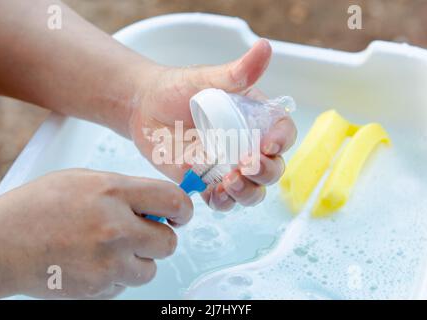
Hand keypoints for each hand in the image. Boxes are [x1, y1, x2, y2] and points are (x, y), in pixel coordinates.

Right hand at [0, 169, 192, 298]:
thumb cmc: (38, 207)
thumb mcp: (85, 180)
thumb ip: (126, 191)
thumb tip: (157, 204)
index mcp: (113, 192)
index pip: (173, 201)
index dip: (183, 209)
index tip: (180, 214)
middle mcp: (115, 229)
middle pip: (169, 242)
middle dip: (160, 237)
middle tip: (143, 232)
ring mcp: (107, 263)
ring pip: (150, 269)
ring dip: (138, 260)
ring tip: (111, 249)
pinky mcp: (98, 289)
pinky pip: (126, 285)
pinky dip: (118, 276)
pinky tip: (94, 262)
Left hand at [130, 39, 296, 210]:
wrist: (144, 107)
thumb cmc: (177, 88)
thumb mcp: (207, 78)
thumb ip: (237, 72)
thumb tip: (265, 46)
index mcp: (253, 119)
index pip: (282, 132)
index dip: (282, 140)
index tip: (269, 143)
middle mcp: (246, 146)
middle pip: (272, 168)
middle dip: (266, 172)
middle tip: (247, 166)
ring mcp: (227, 167)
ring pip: (252, 190)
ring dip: (248, 192)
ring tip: (231, 183)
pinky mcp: (207, 182)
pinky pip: (223, 200)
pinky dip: (223, 202)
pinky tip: (215, 194)